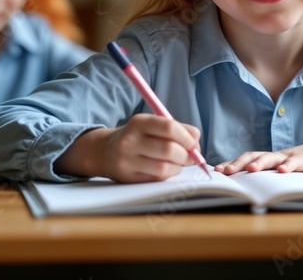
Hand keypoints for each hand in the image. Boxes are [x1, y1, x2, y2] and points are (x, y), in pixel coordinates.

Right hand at [57, 114, 201, 182]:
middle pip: (169, 150)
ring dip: (179, 167)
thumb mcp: (152, 125)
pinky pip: (157, 179)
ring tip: (178, 163)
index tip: (193, 143)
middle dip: (187, 155)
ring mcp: (127, 161)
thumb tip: (197, 140)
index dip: (187, 136)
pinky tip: (167, 169)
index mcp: (139, 122)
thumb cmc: (138, 137)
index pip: (169, 127)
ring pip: (164, 168)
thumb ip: (177, 128)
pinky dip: (168, 175)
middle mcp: (130, 141)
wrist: (106, 151)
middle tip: (191, 156)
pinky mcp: (128, 178)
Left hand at [216, 138, 302, 174]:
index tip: (217, 171)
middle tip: (227, 172)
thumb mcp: (280, 172)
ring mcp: (290, 156)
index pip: (246, 159)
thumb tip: (245, 191)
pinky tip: (283, 171)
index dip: (232, 164)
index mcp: (267, 160)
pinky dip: (289, 165)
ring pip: (272, 157)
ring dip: (260, 163)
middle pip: (254, 155)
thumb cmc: (299, 165)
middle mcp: (275, 156)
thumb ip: (265, 177)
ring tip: (250, 170)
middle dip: (238, 163)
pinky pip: (296, 161)